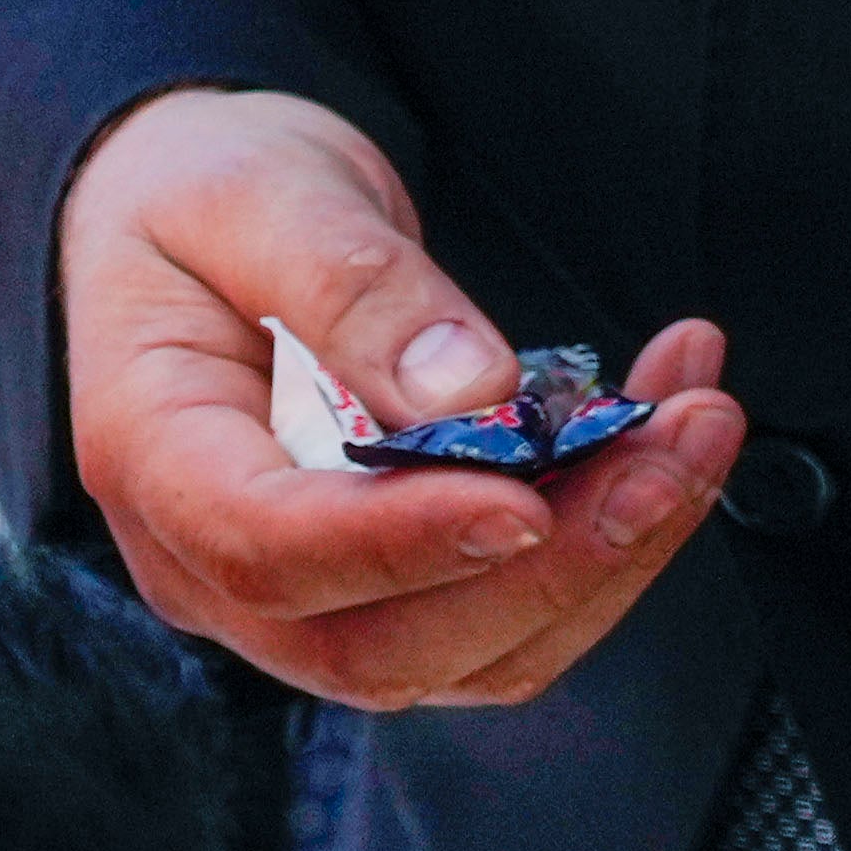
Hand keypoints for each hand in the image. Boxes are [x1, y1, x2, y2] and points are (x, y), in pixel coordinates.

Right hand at [54, 87, 743, 708]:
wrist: (184, 229)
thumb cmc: (196, 204)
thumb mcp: (255, 194)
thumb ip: (349, 284)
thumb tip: (471, 391)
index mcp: (151, 460)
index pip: (265, 549)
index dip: (399, 543)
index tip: (527, 497)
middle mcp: (211, 566)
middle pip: (378, 646)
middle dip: (551, 568)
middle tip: (679, 441)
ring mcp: (299, 596)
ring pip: (465, 656)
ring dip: (606, 561)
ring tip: (699, 421)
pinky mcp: (383, 589)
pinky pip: (505, 619)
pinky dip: (605, 544)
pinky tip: (663, 433)